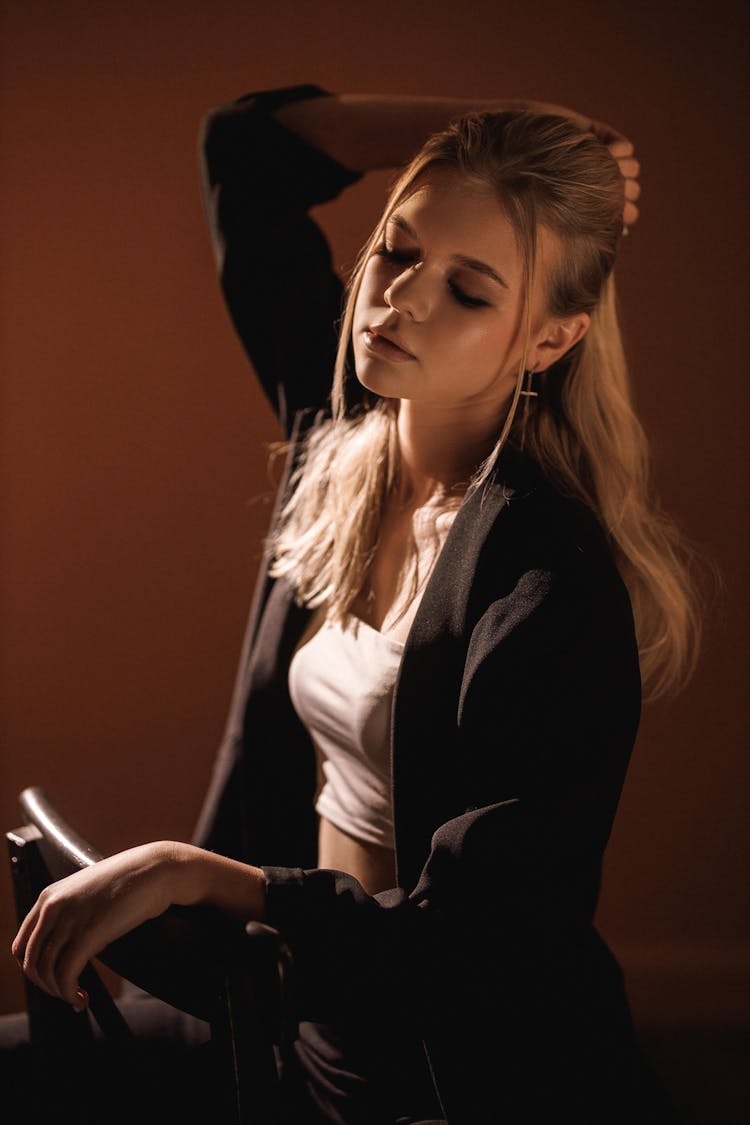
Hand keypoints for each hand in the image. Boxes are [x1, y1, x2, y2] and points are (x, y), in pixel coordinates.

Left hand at [11, 842, 179, 1009]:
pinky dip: (70, 993)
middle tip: (65, 993)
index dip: (33, 969)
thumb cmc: (129, 881)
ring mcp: (69, 919)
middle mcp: (52, 907)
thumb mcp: (89, 892)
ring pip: (46, 971)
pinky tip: (83, 997)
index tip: (51, 979)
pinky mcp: (88, 933)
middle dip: (45, 985)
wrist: (155, 870)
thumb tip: (67, 948)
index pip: (21, 944)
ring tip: (77, 997)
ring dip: (59, 992)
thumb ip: (71, 913)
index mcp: (49, 896)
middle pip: (30, 961)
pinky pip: (66, 974)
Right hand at [524, 101, 640, 229]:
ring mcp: (597, 158)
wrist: (512, 152)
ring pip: (632, 169)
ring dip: (623, 171)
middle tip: (606, 189)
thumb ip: (587, 223)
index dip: (625, 213)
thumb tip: (626, 234)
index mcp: (587, 204)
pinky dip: (622, 151)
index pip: (625, 213)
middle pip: (631, 190)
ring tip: (605, 168)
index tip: (615, 213)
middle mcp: (595, 182)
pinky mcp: (597, 135)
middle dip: (623, 192)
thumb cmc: (527, 190)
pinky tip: (608, 151)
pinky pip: (627, 148)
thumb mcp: (556, 214)